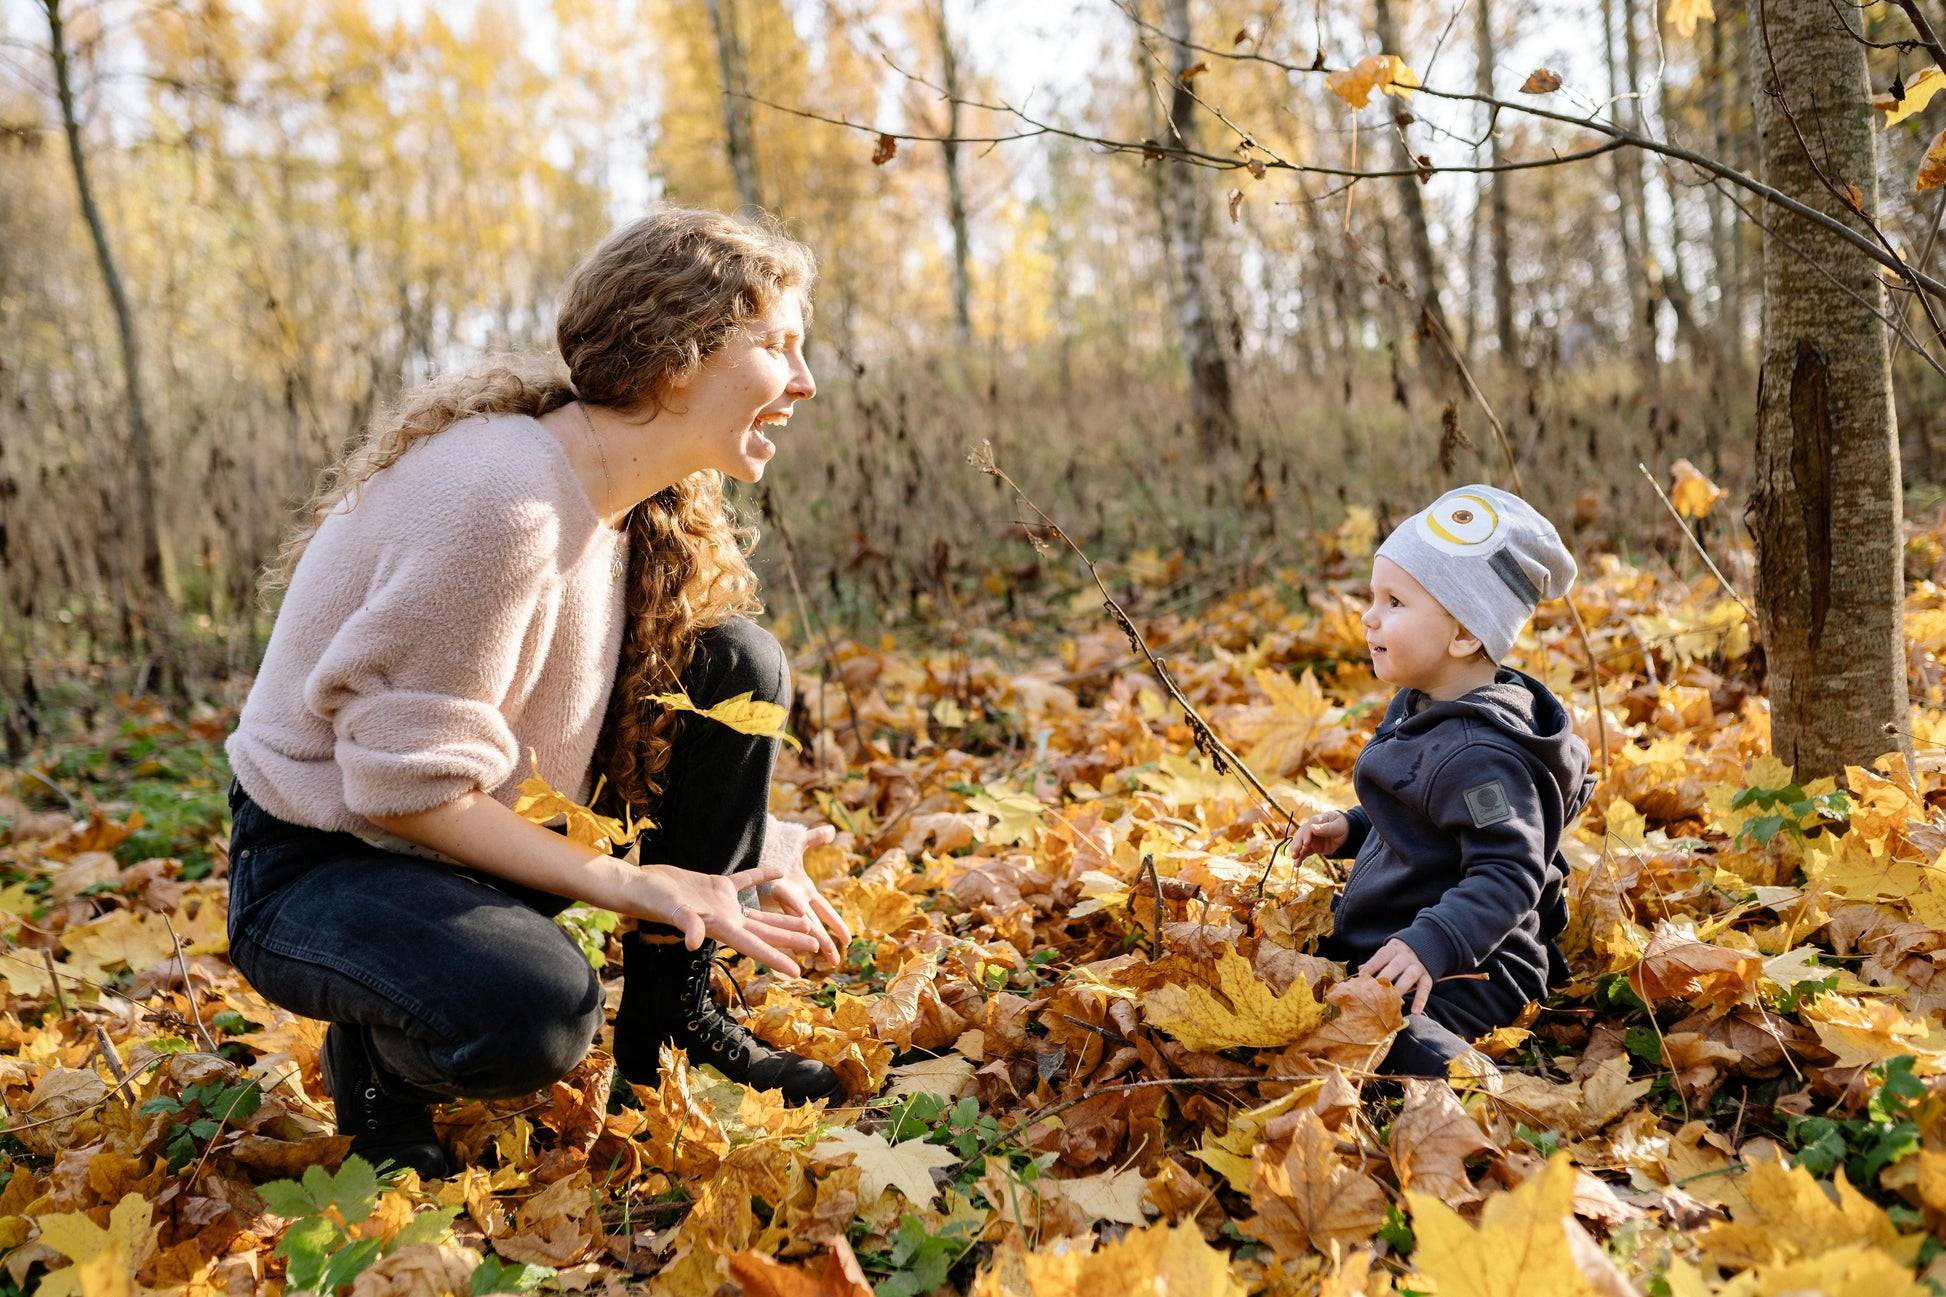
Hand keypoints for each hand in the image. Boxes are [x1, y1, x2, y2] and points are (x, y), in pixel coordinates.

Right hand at [634, 859, 822, 977]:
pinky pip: (746, 881)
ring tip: (807, 922)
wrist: (639, 884)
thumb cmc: (652, 900)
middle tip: (817, 946)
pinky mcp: (717, 886)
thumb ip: (685, 924)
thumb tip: (691, 942)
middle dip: (790, 940)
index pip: (754, 947)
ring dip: (782, 917)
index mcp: (719, 927)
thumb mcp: (671, 911)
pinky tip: (780, 872)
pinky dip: (762, 877)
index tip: (798, 972)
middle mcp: (725, 919)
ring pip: (760, 913)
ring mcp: (722, 903)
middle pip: (765, 933)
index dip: (777, 959)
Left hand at [753, 824, 851, 967]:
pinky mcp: (775, 890)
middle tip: (835, 962)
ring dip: (812, 936)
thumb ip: (815, 838)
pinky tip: (804, 922)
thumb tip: (832, 831)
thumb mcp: (798, 842)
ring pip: (804, 920)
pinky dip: (796, 911)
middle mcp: (797, 898)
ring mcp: (786, 896)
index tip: (849, 940)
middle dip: (826, 942)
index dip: (837, 925)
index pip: (825, 911)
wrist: (753, 842)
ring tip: (820, 954)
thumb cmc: (773, 846)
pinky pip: (789, 902)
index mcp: (805, 890)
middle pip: (815, 923)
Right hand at [1293, 810, 1348, 860]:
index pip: (1308, 827)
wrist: (1348, 834)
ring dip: (1296, 851)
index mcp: (1317, 820)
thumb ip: (1326, 828)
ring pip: (1301, 844)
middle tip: (1296, 851)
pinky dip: (1300, 858)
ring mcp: (1311, 838)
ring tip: (1294, 858)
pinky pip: (1305, 852)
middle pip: (1301, 835)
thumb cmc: (1343, 826)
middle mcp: (1311, 829)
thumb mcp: (1338, 827)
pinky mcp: (1313, 847)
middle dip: (1298, 843)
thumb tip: (1313, 828)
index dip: (1306, 835)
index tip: (1306, 843)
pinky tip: (1297, 864)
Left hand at [1360, 938, 1433, 1013]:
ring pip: (1409, 976)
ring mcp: (1418, 966)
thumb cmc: (1398, 955)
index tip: (1362, 975)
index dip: (1372, 965)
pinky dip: (1421, 1000)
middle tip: (1374, 991)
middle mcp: (1406, 956)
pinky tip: (1415, 1011)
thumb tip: (1360, 970)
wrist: (1425, 947)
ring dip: (1400, 989)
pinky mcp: (1428, 976)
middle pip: (1395, 966)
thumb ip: (1376, 962)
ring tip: (1392, 1002)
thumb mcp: (1388, 954)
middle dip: (1384, 978)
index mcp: (1393, 949)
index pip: (1382, 955)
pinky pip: (1425, 987)